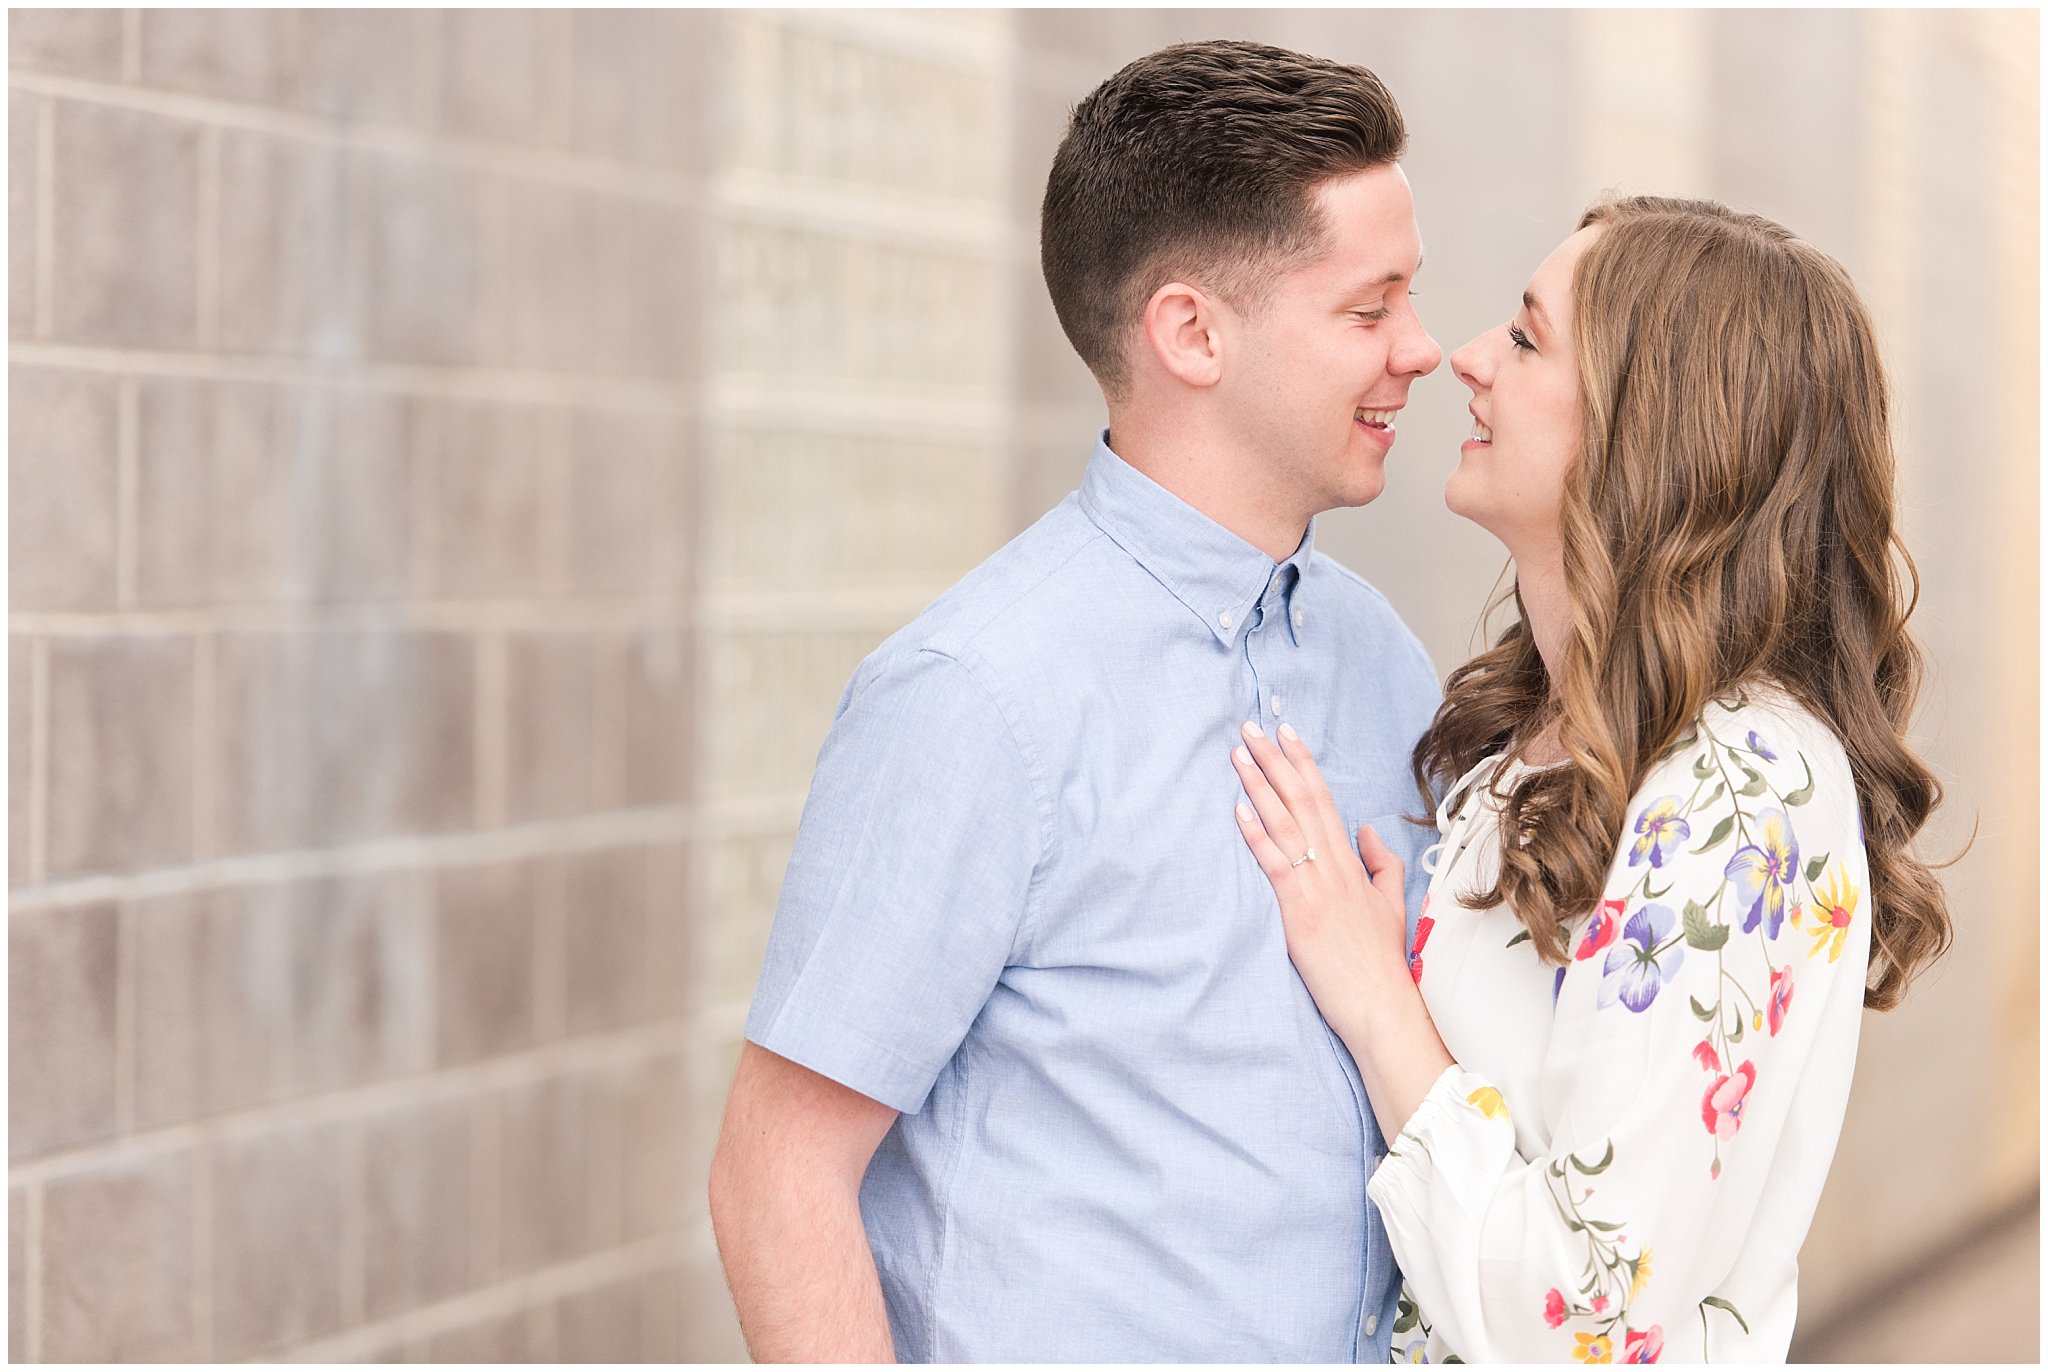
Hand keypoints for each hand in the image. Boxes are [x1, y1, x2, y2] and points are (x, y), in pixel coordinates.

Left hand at [1231, 721, 1413, 1040]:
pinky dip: (1256, 836)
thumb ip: (1380, 864)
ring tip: (1237, 755)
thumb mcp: (1391, 905)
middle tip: (1251, 728)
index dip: (1303, 764)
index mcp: (1352, 862)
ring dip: (1258, 786)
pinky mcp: (1299, 912)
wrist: (1381, 1005)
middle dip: (1274, 761)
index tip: (1286, 733)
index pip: (1324, 800)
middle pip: (1301, 801)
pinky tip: (1239, 810)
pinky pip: (1275, 865)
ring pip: (1285, 824)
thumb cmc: (1381, 961)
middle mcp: (1334, 866)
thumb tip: (1365, 830)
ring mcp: (1316, 887)